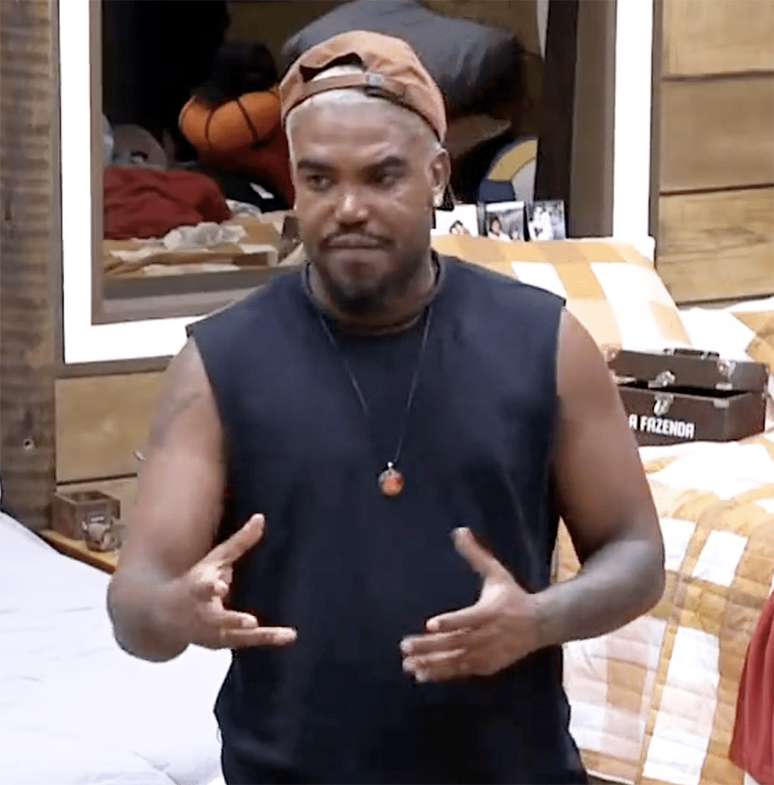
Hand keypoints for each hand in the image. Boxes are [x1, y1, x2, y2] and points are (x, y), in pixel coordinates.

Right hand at [165, 514, 296, 649]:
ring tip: (285, 634)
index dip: (211, 587)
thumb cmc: (195, 580)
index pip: (201, 587)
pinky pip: (246, 642)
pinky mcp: (221, 644)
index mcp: (196, 589)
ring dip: (259, 636)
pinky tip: (289, 636)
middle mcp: (202, 614)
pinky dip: (267, 639)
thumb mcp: (214, 560)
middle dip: (233, 620)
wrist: (163, 617)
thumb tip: (261, 517)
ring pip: (236, 636)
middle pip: (217, 619)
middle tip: (251, 622)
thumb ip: (239, 542)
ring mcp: (210, 633)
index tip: (221, 586)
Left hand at [401, 527, 542, 682]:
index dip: (450, 622)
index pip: (469, 619)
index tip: (430, 624)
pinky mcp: (488, 666)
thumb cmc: (513, 596)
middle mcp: (490, 635)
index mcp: (492, 612)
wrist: (541, 624)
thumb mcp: (496, 573)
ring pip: (457, 661)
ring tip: (408, 665)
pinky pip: (462, 672)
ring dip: (432, 664)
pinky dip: (442, 674)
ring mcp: (489, 653)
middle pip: (457, 643)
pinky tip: (422, 675)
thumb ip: (476, 555)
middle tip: (405, 646)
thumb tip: (459, 530)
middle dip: (430, 647)